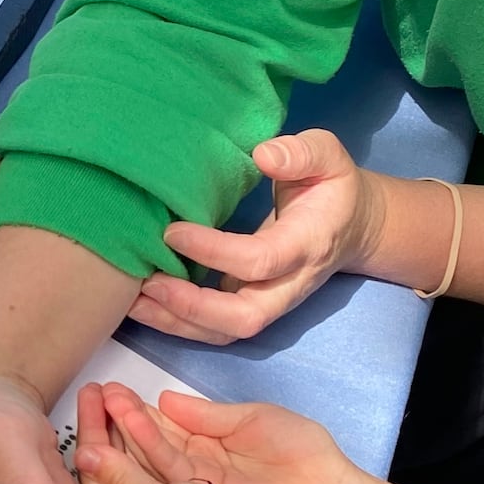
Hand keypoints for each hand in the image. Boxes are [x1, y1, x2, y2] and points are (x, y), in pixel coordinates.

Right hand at [80, 382, 351, 483]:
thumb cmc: (300, 452)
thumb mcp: (250, 420)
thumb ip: (206, 415)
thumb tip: (164, 399)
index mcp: (204, 444)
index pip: (160, 426)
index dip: (135, 409)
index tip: (110, 389)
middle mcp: (192, 470)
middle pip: (146, 445)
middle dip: (120, 420)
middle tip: (95, 394)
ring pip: (150, 463)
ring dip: (126, 436)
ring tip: (102, 408)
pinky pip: (165, 483)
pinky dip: (143, 461)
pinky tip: (124, 439)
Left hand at [128, 130, 382, 344]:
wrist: (351, 226)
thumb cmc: (332, 187)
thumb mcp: (329, 156)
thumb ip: (301, 152)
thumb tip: (263, 156)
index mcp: (308, 244)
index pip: (261, 260)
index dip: (215, 252)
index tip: (173, 231)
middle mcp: (290, 283)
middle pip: (245, 317)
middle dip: (192, 307)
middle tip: (147, 282)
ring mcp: (271, 301)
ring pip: (226, 332)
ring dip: (177, 322)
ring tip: (133, 300)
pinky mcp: (252, 304)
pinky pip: (216, 327)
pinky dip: (178, 322)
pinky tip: (144, 303)